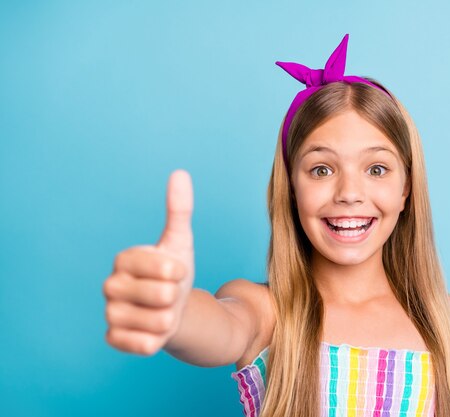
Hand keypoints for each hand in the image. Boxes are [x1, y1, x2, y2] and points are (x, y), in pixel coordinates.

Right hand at [103, 170, 194, 354]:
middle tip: (168, 293)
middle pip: (164, 296)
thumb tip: (180, 173)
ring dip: (170, 319)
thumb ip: (179, 209)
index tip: (175, 271)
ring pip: (159, 322)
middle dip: (176, 296)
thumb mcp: (180, 242)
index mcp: (125, 258)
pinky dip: (159, 339)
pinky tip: (152, 330)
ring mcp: (110, 313)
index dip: (179, 272)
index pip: (166, 268)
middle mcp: (110, 285)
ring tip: (162, 311)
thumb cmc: (174, 273)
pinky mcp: (113, 340)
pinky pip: (146, 345)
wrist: (172, 309)